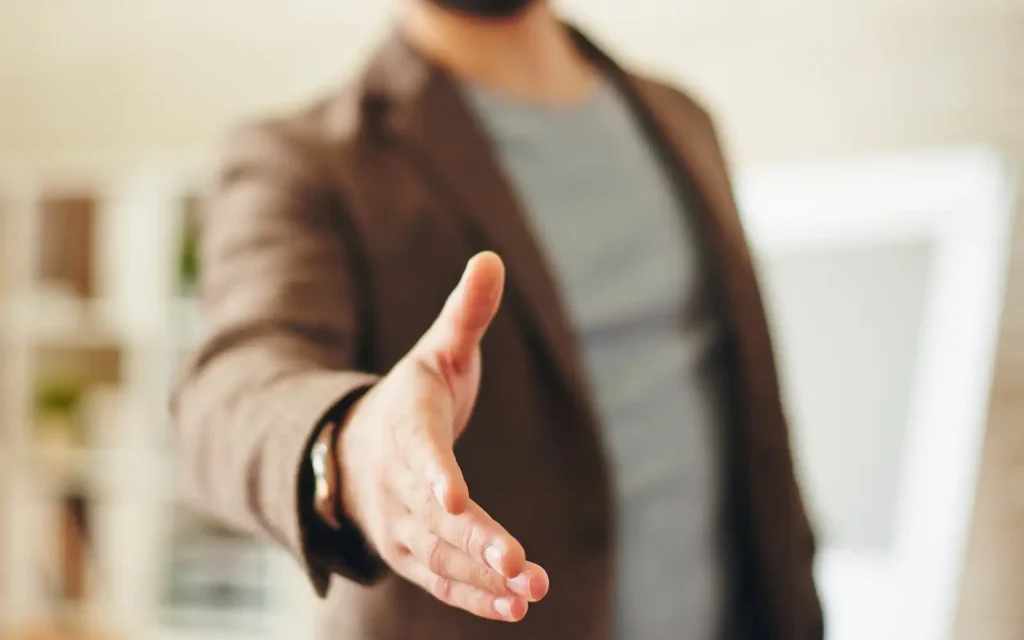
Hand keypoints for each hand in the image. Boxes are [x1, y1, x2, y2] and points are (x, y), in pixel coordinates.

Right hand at [338, 252, 548, 621]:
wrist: (355, 451)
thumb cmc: (410, 398)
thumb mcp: (436, 350)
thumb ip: (465, 313)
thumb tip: (490, 257)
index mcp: (406, 427)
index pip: (419, 453)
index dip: (437, 476)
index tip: (455, 499)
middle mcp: (398, 484)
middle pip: (434, 518)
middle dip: (475, 542)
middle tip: (517, 563)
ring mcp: (402, 524)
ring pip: (440, 556)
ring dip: (483, 576)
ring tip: (530, 590)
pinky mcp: (414, 553)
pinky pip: (442, 579)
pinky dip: (474, 595)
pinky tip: (515, 606)